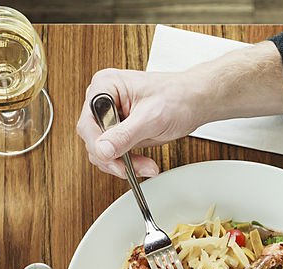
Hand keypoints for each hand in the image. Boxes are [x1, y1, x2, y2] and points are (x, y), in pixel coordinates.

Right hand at [77, 69, 204, 178]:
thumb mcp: (151, 118)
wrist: (194, 101)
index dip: (98, 144)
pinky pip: (112, 153)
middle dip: (113, 157)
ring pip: (101, 150)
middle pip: (92, 139)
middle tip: (132, 168)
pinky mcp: (117, 130)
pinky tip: (142, 164)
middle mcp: (103, 100)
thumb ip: (124, 135)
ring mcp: (109, 116)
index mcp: (105, 86)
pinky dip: (126, 163)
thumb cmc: (178, 97)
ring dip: (121, 164)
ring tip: (145, 166)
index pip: (88, 122)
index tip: (112, 157)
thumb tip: (101, 149)